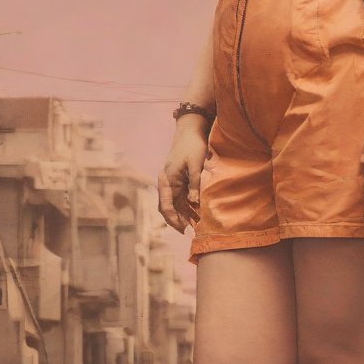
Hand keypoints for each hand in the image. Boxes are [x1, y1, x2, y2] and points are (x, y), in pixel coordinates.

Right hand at [158, 117, 210, 231]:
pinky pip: (180, 198)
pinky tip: (196, 214)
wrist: (190, 130)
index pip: (166, 205)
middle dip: (177, 221)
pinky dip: (187, 207)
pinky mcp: (178, 180)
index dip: (174, 219)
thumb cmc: (193, 145)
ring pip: (174, 205)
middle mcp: (166, 183)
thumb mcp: (196, 164)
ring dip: (183, 215)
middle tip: (190, 233)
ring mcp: (172, 182)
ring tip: (196, 227)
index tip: (184, 229)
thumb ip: (195, 184)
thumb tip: (193, 203)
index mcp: (167, 180)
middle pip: (168, 208)